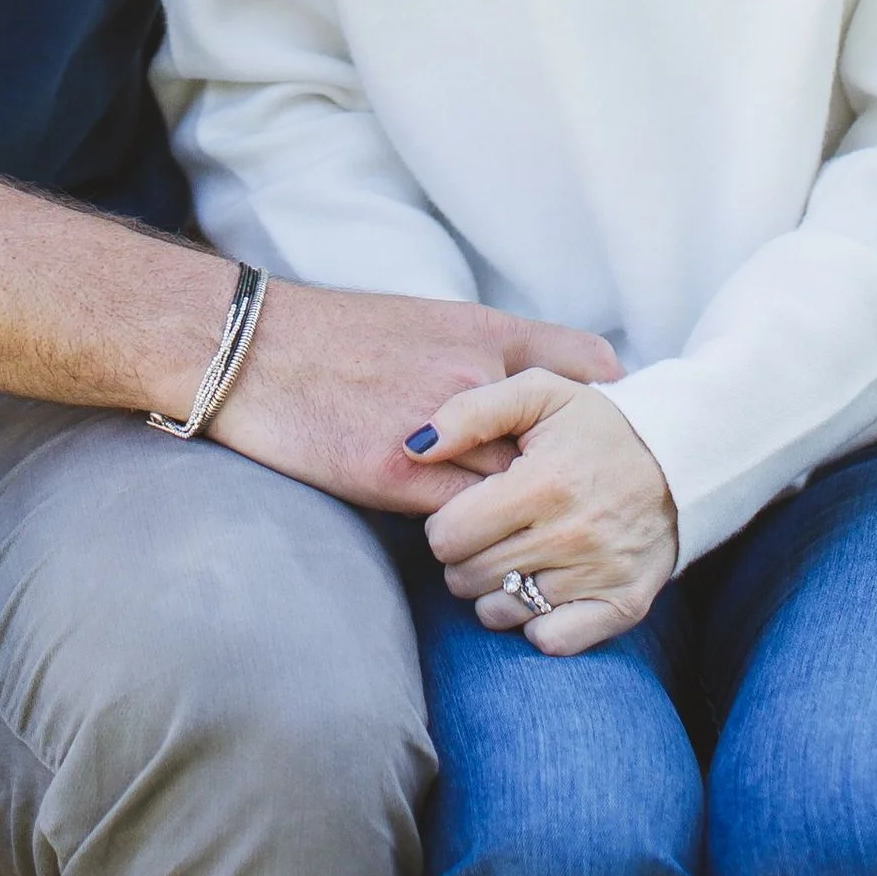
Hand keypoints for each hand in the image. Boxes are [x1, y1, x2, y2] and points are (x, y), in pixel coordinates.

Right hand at [209, 285, 620, 514]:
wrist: (252, 349)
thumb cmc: (334, 336)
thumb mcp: (423, 320)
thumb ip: (481, 352)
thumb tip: (528, 392)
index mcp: (481, 332)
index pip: (584, 368)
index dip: (610, 406)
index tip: (623, 438)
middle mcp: (472, 378)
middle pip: (557, 446)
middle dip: (575, 480)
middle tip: (597, 511)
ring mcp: (438, 431)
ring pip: (515, 493)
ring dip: (527, 522)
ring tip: (543, 548)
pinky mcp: (397, 478)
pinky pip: (464, 522)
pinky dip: (477, 541)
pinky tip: (479, 555)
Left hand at [413, 373, 676, 653]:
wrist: (677, 458)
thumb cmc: (595, 424)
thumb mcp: (537, 392)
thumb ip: (470, 412)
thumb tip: (413, 447)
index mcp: (544, 483)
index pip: (450, 535)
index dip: (444, 524)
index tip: (464, 510)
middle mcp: (572, 535)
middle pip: (468, 576)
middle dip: (464, 557)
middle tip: (485, 533)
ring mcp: (599, 574)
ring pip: (501, 611)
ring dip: (493, 589)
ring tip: (511, 556)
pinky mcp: (623, 605)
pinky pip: (551, 640)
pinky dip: (534, 622)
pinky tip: (540, 587)